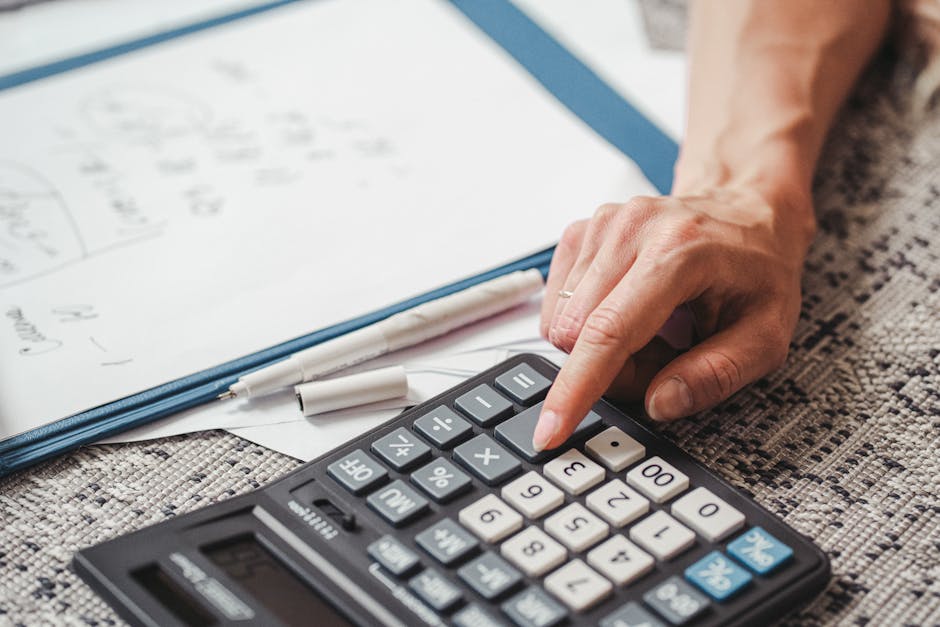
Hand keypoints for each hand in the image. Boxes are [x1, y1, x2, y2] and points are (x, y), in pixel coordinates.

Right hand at [533, 186, 813, 450]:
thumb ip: (717, 374)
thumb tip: (659, 403)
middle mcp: (632, 230)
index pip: (609, 331)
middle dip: (611, 367)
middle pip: (579, 334)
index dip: (576, 389)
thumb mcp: (766, 334)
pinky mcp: (583, 230)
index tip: (550, 430)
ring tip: (653, 329)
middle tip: (663, 357)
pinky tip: (627, 309)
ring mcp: (602, 225)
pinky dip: (587, 322)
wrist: (747, 207)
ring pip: (563, 323)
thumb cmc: (758, 268)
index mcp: (680, 252)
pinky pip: (558, 304)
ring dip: (601, 345)